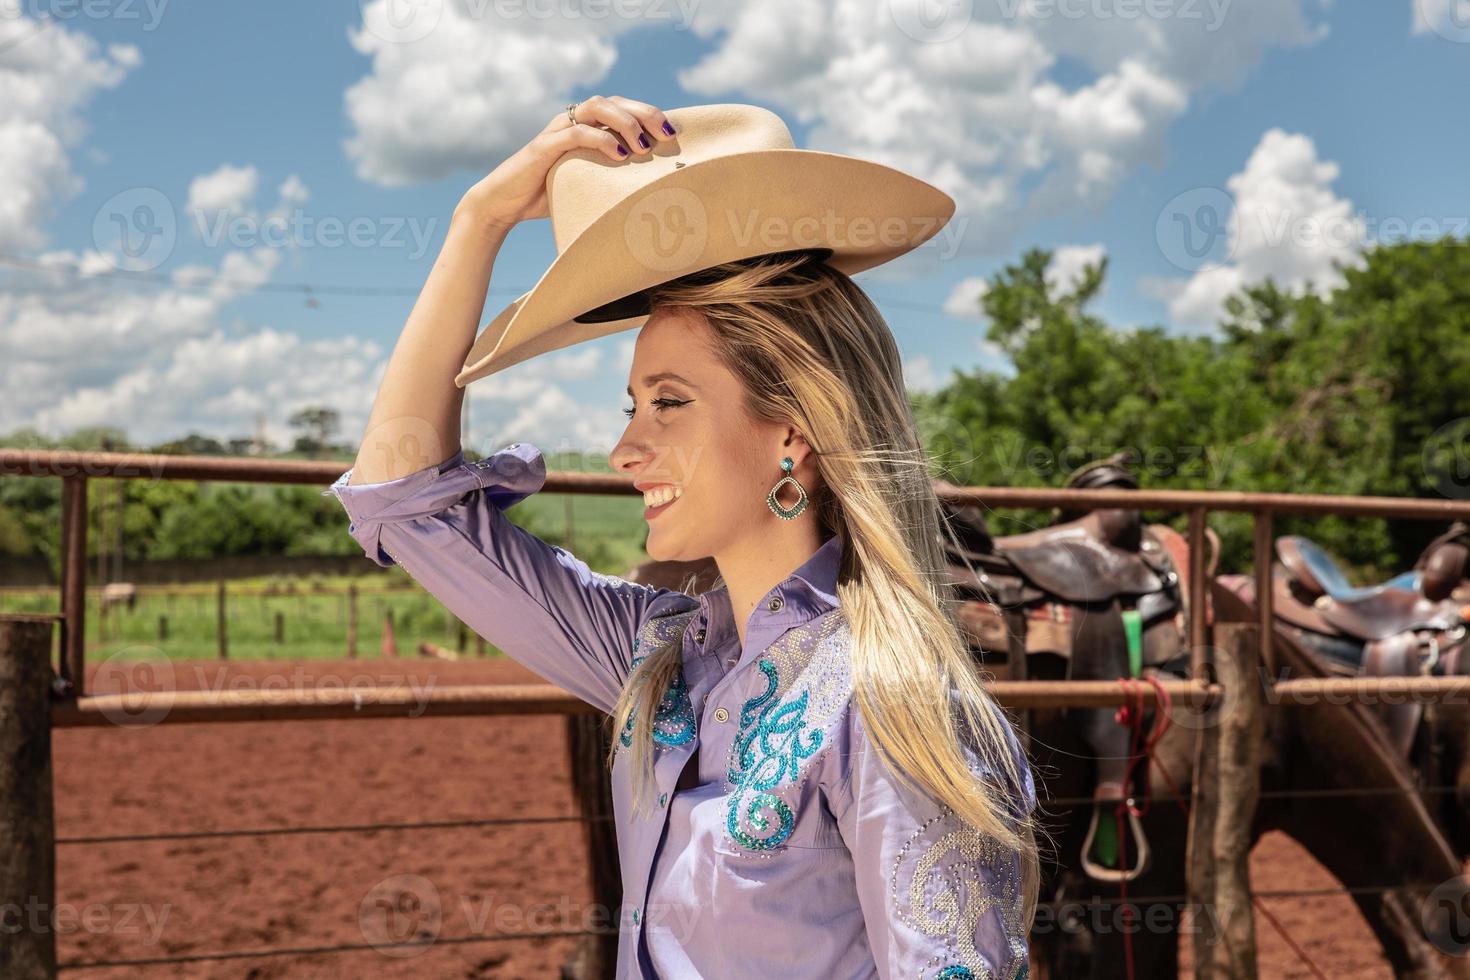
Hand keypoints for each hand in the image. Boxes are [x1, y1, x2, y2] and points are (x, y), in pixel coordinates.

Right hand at [457, 95, 676, 232]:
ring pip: (596, 107)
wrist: (505, 204)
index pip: (623, 107)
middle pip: (615, 101)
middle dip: (645, 114)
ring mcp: (558, 130)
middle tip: (666, 136)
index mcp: (586, 126)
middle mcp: (573, 121)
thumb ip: (611, 178)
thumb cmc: (548, 196)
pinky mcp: (544, 146)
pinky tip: (618, 155)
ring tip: (642, 147)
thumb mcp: (587, 184)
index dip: (650, 114)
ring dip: (625, 122)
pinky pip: (575, 132)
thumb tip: (650, 192)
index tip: (673, 135)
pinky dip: (599, 139)